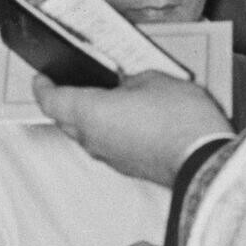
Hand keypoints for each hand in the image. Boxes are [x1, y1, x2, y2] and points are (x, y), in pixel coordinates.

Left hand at [33, 68, 230, 188]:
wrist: (204, 159)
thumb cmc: (179, 120)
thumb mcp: (154, 80)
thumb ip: (130, 79)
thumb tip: (125, 83)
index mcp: (89, 113)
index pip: (50, 101)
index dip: (42, 86)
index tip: (41, 77)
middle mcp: (92, 139)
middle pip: (64, 120)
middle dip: (64, 102)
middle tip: (72, 85)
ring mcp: (110, 157)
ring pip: (86, 136)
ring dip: (88, 118)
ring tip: (105, 99)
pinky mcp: (128, 167)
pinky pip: (107, 146)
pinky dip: (109, 132)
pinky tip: (127, 119)